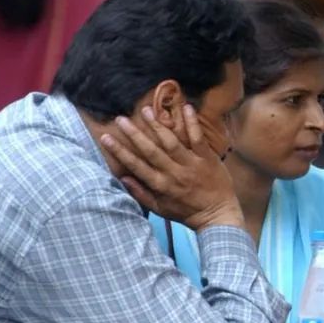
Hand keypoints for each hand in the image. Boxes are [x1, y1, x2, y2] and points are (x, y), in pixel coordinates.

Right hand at [99, 104, 242, 230]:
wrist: (218, 215)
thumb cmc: (187, 212)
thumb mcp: (160, 209)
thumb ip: (141, 193)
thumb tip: (122, 178)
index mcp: (161, 185)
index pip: (136, 165)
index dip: (120, 151)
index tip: (105, 137)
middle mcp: (174, 173)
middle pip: (151, 150)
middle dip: (134, 134)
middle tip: (120, 119)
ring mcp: (192, 164)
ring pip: (171, 142)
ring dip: (158, 125)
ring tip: (146, 110)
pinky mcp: (208, 158)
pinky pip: (198, 138)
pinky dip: (192, 123)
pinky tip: (185, 107)